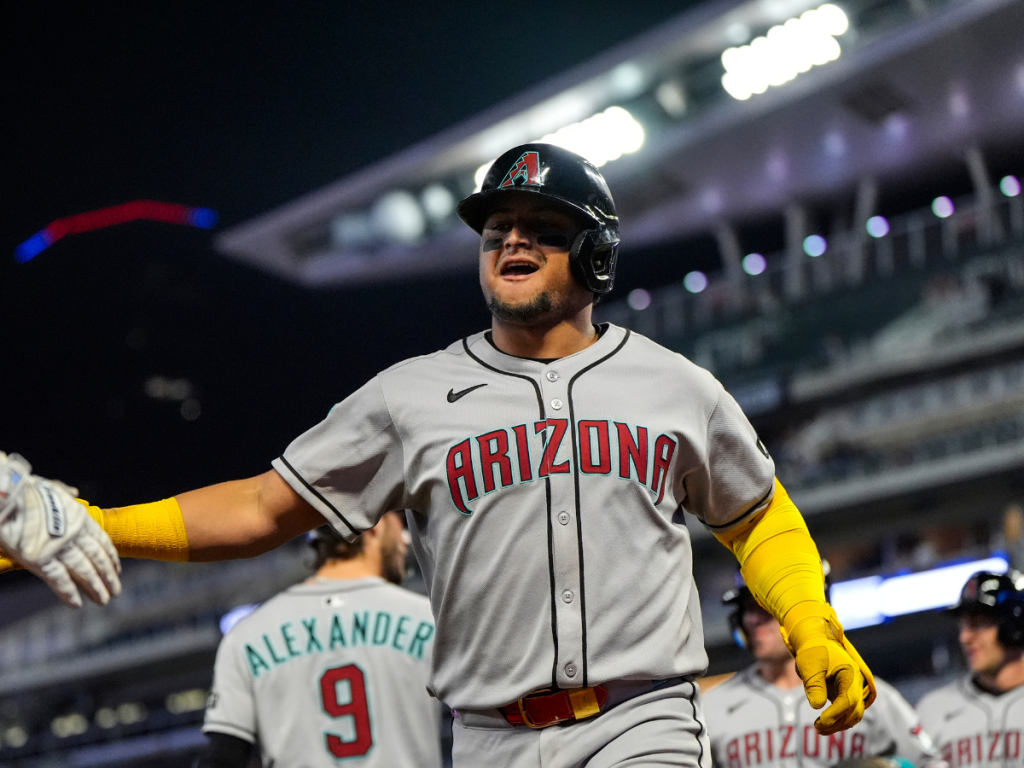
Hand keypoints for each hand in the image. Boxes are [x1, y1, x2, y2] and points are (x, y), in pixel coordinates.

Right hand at [0, 452, 120, 607]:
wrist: (9, 493)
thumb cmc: (27, 489)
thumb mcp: (53, 487)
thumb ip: (66, 493)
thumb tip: (75, 492)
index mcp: (79, 518)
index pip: (101, 542)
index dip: (110, 557)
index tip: (117, 569)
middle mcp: (74, 534)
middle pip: (96, 559)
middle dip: (107, 577)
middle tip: (116, 591)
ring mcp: (59, 548)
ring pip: (84, 571)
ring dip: (95, 587)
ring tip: (104, 600)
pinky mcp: (40, 559)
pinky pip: (59, 579)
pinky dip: (69, 593)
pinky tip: (77, 603)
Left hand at [783, 604, 875, 733]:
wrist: (815, 641)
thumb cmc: (812, 651)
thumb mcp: (810, 665)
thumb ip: (814, 684)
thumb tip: (817, 706)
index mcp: (850, 674)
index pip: (848, 700)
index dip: (835, 713)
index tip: (820, 721)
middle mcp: (855, 683)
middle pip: (854, 710)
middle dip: (838, 722)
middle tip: (818, 728)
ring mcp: (851, 689)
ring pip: (852, 714)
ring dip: (838, 724)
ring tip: (818, 729)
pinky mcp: (845, 694)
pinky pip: (846, 711)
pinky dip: (837, 720)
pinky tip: (822, 725)